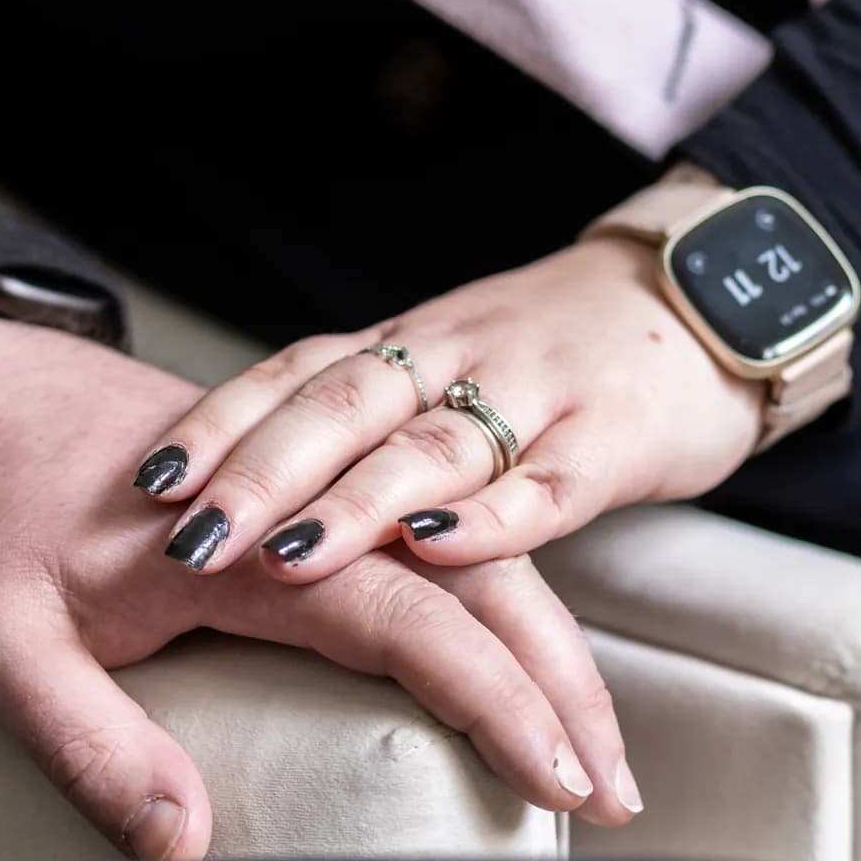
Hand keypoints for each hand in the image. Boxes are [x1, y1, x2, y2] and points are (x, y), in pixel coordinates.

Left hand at [0, 305, 641, 860]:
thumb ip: (88, 743)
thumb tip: (185, 845)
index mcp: (248, 542)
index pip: (413, 618)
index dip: (496, 699)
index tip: (559, 779)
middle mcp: (304, 505)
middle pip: (476, 585)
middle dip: (558, 685)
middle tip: (612, 791)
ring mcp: (310, 493)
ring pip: (469, 558)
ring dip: (543, 649)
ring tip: (591, 744)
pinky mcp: (303, 498)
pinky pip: (429, 548)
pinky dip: (493, 610)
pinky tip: (520, 666)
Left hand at [137, 234, 764, 581]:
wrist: (711, 298)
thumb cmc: (560, 357)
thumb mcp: (454, 370)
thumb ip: (370, 426)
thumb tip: (253, 504)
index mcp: (405, 346)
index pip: (295, 374)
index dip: (222, 423)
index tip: (149, 481)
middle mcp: (455, 358)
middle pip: (343, 410)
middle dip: (259, 477)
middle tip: (187, 541)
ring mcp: (535, 394)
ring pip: (430, 447)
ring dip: (353, 506)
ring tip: (282, 561)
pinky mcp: (612, 440)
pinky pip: (547, 483)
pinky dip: (492, 519)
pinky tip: (438, 551)